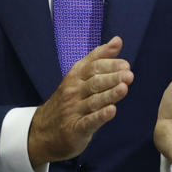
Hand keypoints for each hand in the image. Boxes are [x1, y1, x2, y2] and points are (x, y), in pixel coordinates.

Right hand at [27, 37, 131, 167]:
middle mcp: (73, 92)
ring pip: (93, 101)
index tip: (125, 64)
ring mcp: (73, 111)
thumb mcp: (79, 76)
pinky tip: (112, 111)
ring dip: (109, 94)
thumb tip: (117, 40)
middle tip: (129, 75)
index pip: (92, 67)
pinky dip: (100, 116)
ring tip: (124, 88)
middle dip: (112, 78)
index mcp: (75, 77)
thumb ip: (98, 58)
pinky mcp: (75, 129)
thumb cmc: (69, 99)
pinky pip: (88, 122)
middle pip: (94, 83)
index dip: (109, 65)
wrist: (42, 131)